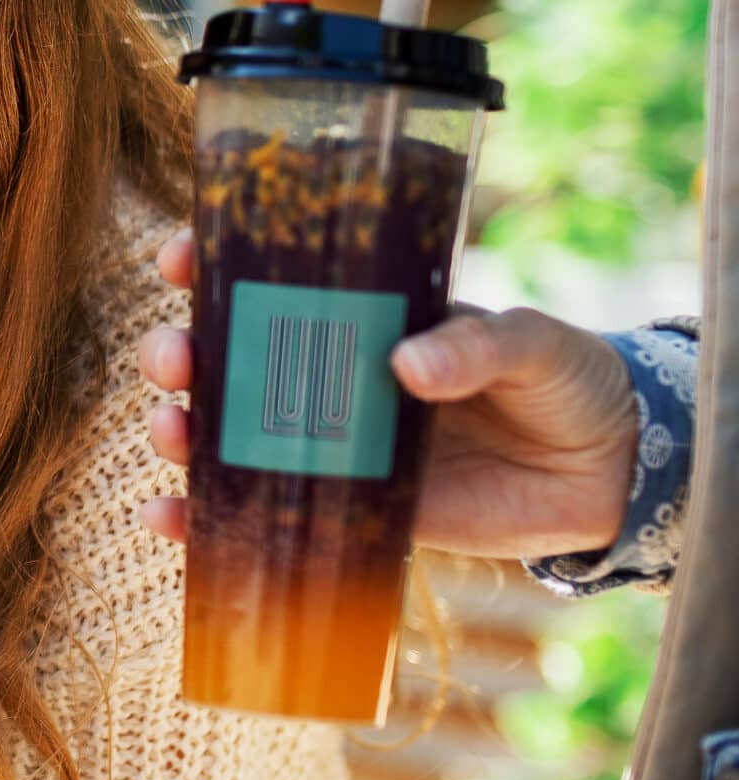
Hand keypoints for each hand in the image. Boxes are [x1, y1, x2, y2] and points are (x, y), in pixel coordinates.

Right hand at [137, 229, 639, 558]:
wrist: (610, 475)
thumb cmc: (567, 382)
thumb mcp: (534, 344)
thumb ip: (478, 344)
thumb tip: (406, 366)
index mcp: (365, 316)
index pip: (271, 278)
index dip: (211, 264)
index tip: (180, 259)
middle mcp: (329, 375)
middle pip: (222, 357)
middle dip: (178, 351)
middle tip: (177, 360)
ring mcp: (329, 444)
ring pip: (224, 433)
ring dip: (179, 430)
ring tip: (172, 436)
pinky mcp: (345, 510)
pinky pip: (258, 512)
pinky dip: (202, 520)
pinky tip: (169, 519)